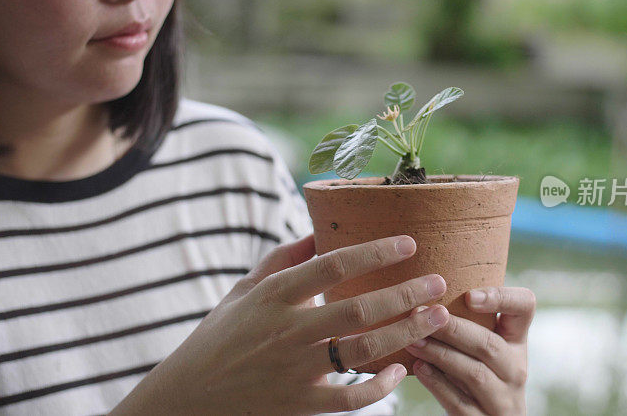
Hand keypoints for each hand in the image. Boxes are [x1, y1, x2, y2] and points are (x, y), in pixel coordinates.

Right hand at [111, 234, 449, 415]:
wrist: (187, 397)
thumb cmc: (219, 336)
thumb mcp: (244, 290)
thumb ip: (283, 259)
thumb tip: (319, 228)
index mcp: (272, 296)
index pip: (330, 266)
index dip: (373, 252)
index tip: (409, 243)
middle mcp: (285, 331)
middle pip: (355, 310)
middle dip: (404, 294)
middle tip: (439, 283)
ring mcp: (293, 371)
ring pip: (360, 353)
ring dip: (404, 334)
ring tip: (437, 319)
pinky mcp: (298, 406)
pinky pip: (349, 400)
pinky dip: (379, 388)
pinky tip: (401, 370)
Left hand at [404, 287, 535, 414]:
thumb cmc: (478, 373)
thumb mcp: (483, 347)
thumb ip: (468, 323)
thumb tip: (423, 287)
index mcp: (516, 341)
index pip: (525, 307)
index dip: (501, 298)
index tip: (469, 295)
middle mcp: (515, 368)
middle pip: (489, 344)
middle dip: (452, 328)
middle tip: (419, 313)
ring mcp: (503, 399)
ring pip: (474, 374)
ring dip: (440, 354)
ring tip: (413, 341)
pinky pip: (460, 402)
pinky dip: (437, 384)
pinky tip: (418, 368)